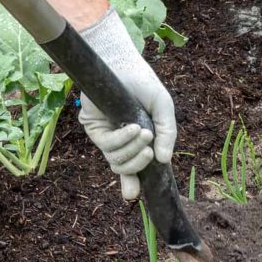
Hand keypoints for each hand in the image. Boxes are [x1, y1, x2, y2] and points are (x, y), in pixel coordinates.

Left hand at [78, 8, 176, 199]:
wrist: (123, 64)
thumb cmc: (144, 85)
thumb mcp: (164, 109)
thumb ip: (168, 134)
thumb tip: (164, 160)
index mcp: (136, 140)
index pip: (133, 167)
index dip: (132, 184)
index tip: (134, 196)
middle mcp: (119, 141)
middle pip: (124, 168)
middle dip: (138, 165)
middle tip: (150, 153)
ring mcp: (105, 135)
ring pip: (115, 160)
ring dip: (132, 151)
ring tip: (144, 133)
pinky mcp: (92, 128)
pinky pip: (107, 145)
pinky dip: (122, 139)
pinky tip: (133, 127)